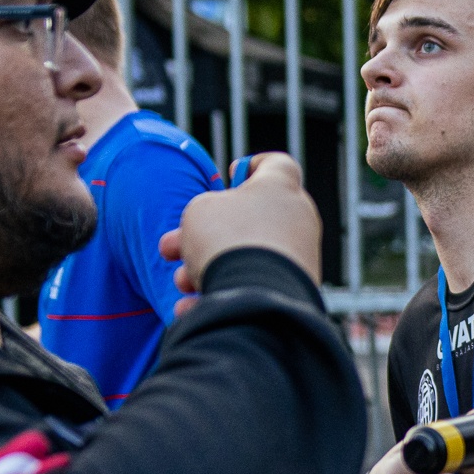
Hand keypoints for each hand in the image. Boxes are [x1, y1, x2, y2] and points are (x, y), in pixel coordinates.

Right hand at [162, 152, 320, 296]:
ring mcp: (300, 258)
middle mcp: (297, 220)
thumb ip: (206, 209)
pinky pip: (255, 287)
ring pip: (247, 257)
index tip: (234, 173)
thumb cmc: (226, 239)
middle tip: (173, 248)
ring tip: (182, 282)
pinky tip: (191, 308)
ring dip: (207, 267)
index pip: (277, 165)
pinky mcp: (296, 292)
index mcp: (280, 188)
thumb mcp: (200, 210)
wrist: (256, 295)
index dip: (253, 166)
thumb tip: (212, 226)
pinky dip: (224, 295)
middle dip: (206, 234)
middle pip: (249, 219)